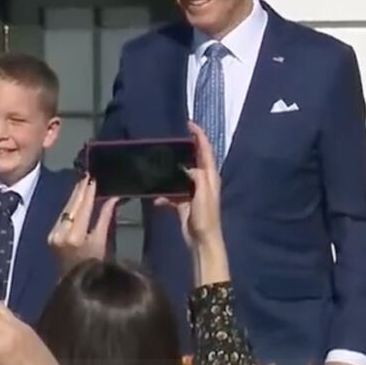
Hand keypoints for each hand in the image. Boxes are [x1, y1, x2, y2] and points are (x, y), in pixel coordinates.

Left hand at [48, 176, 119, 274]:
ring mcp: (53, 234)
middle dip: (80, 189)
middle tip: (88, 174)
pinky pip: (62, 215)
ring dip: (75, 194)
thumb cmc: (94, 265)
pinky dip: (70, 205)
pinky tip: (76, 196)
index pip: (84, 208)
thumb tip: (113, 198)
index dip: (89, 192)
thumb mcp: (102, 242)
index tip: (94, 178)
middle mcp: (62, 233)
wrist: (74, 281)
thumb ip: (105, 218)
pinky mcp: (50, 234)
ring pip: (65, 208)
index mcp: (76, 237)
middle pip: (72, 205)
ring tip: (83, 181)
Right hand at [154, 122, 221, 245]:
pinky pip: (172, 194)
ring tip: (159, 164)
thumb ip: (198, 178)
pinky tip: (155, 199)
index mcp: (210, 177)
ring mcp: (193, 193)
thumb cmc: (206, 218)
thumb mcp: (203, 195)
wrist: (202, 240)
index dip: (199, 136)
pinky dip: (163, 195)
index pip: (206, 151)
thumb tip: (188, 166)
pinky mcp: (184, 203)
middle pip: (194, 160)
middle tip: (172, 140)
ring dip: (171, 172)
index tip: (189, 124)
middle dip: (185, 149)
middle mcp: (203, 182)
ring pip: (181, 176)